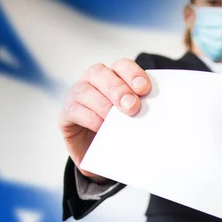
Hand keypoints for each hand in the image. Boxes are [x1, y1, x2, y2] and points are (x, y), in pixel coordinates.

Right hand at [58, 58, 150, 182]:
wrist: (100, 155)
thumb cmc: (120, 131)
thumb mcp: (133, 120)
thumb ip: (141, 112)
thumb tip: (155, 115)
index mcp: (113, 76)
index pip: (121, 66)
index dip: (132, 74)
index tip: (145, 89)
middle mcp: (92, 81)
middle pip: (100, 73)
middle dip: (118, 89)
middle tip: (132, 107)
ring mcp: (76, 95)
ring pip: (85, 90)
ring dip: (104, 104)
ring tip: (116, 120)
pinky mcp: (66, 114)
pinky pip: (75, 110)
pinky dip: (90, 118)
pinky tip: (102, 128)